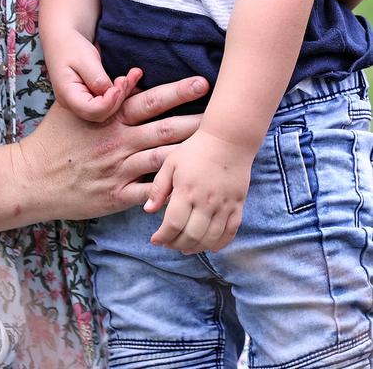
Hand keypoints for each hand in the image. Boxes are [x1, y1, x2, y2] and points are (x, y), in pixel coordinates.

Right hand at [17, 76, 209, 221]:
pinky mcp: (116, 196)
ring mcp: (119, 170)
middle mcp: (118, 141)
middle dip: (197, 121)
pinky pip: (150, 194)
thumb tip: (133, 72)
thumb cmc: (55, 139)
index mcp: (110, 117)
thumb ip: (107, 92)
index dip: (178, 91)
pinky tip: (192, 190)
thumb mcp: (75, 107)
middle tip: (225, 115)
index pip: (150, 100)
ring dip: (191, 155)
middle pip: (165, 129)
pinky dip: (170, 192)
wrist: (33, 178)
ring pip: (163, 160)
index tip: (203, 83)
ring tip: (217, 151)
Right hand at [44, 30, 141, 121]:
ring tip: (132, 75)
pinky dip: (120, 91)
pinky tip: (131, 79)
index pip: (90, 110)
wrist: (62, 39)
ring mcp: (80, 102)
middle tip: (126, 79)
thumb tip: (110, 93)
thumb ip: (97, 78)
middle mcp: (72, 103)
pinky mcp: (89, 97)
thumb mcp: (84, 58)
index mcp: (67, 94)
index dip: (108, 102)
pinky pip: (107, 101)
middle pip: (100, 113)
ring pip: (106, 109)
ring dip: (122, 94)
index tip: (118, 85)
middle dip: (117, 99)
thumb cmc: (71, 46)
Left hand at [144, 128, 252, 253]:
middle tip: (169, 244)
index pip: (173, 224)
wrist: (228, 138)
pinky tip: (211, 247)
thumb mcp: (171, 162)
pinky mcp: (238, 204)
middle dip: (177, 244)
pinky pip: (231, 231)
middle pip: (191, 235)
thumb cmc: (196, 148)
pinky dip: (221, 243)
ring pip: (211, 238)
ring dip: (197, 248)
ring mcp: (224, 205)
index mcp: (186, 191)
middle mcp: (206, 202)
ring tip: (186, 248)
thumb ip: (159, 187)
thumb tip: (147, 210)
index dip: (163, 237)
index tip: (155, 240)